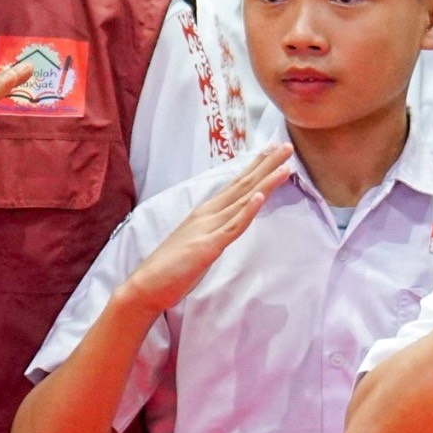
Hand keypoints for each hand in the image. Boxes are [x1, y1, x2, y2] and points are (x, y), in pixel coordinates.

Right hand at [118, 146, 293, 316]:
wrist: (145, 286)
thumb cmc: (172, 267)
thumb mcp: (199, 242)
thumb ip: (215, 230)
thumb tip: (229, 224)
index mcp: (207, 212)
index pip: (237, 185)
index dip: (256, 167)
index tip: (273, 150)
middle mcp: (208, 214)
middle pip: (243, 185)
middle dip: (266, 165)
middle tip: (286, 146)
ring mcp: (208, 228)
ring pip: (242, 200)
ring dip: (265, 182)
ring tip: (285, 165)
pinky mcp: (208, 246)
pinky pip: (232, 227)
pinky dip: (247, 210)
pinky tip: (260, 196)